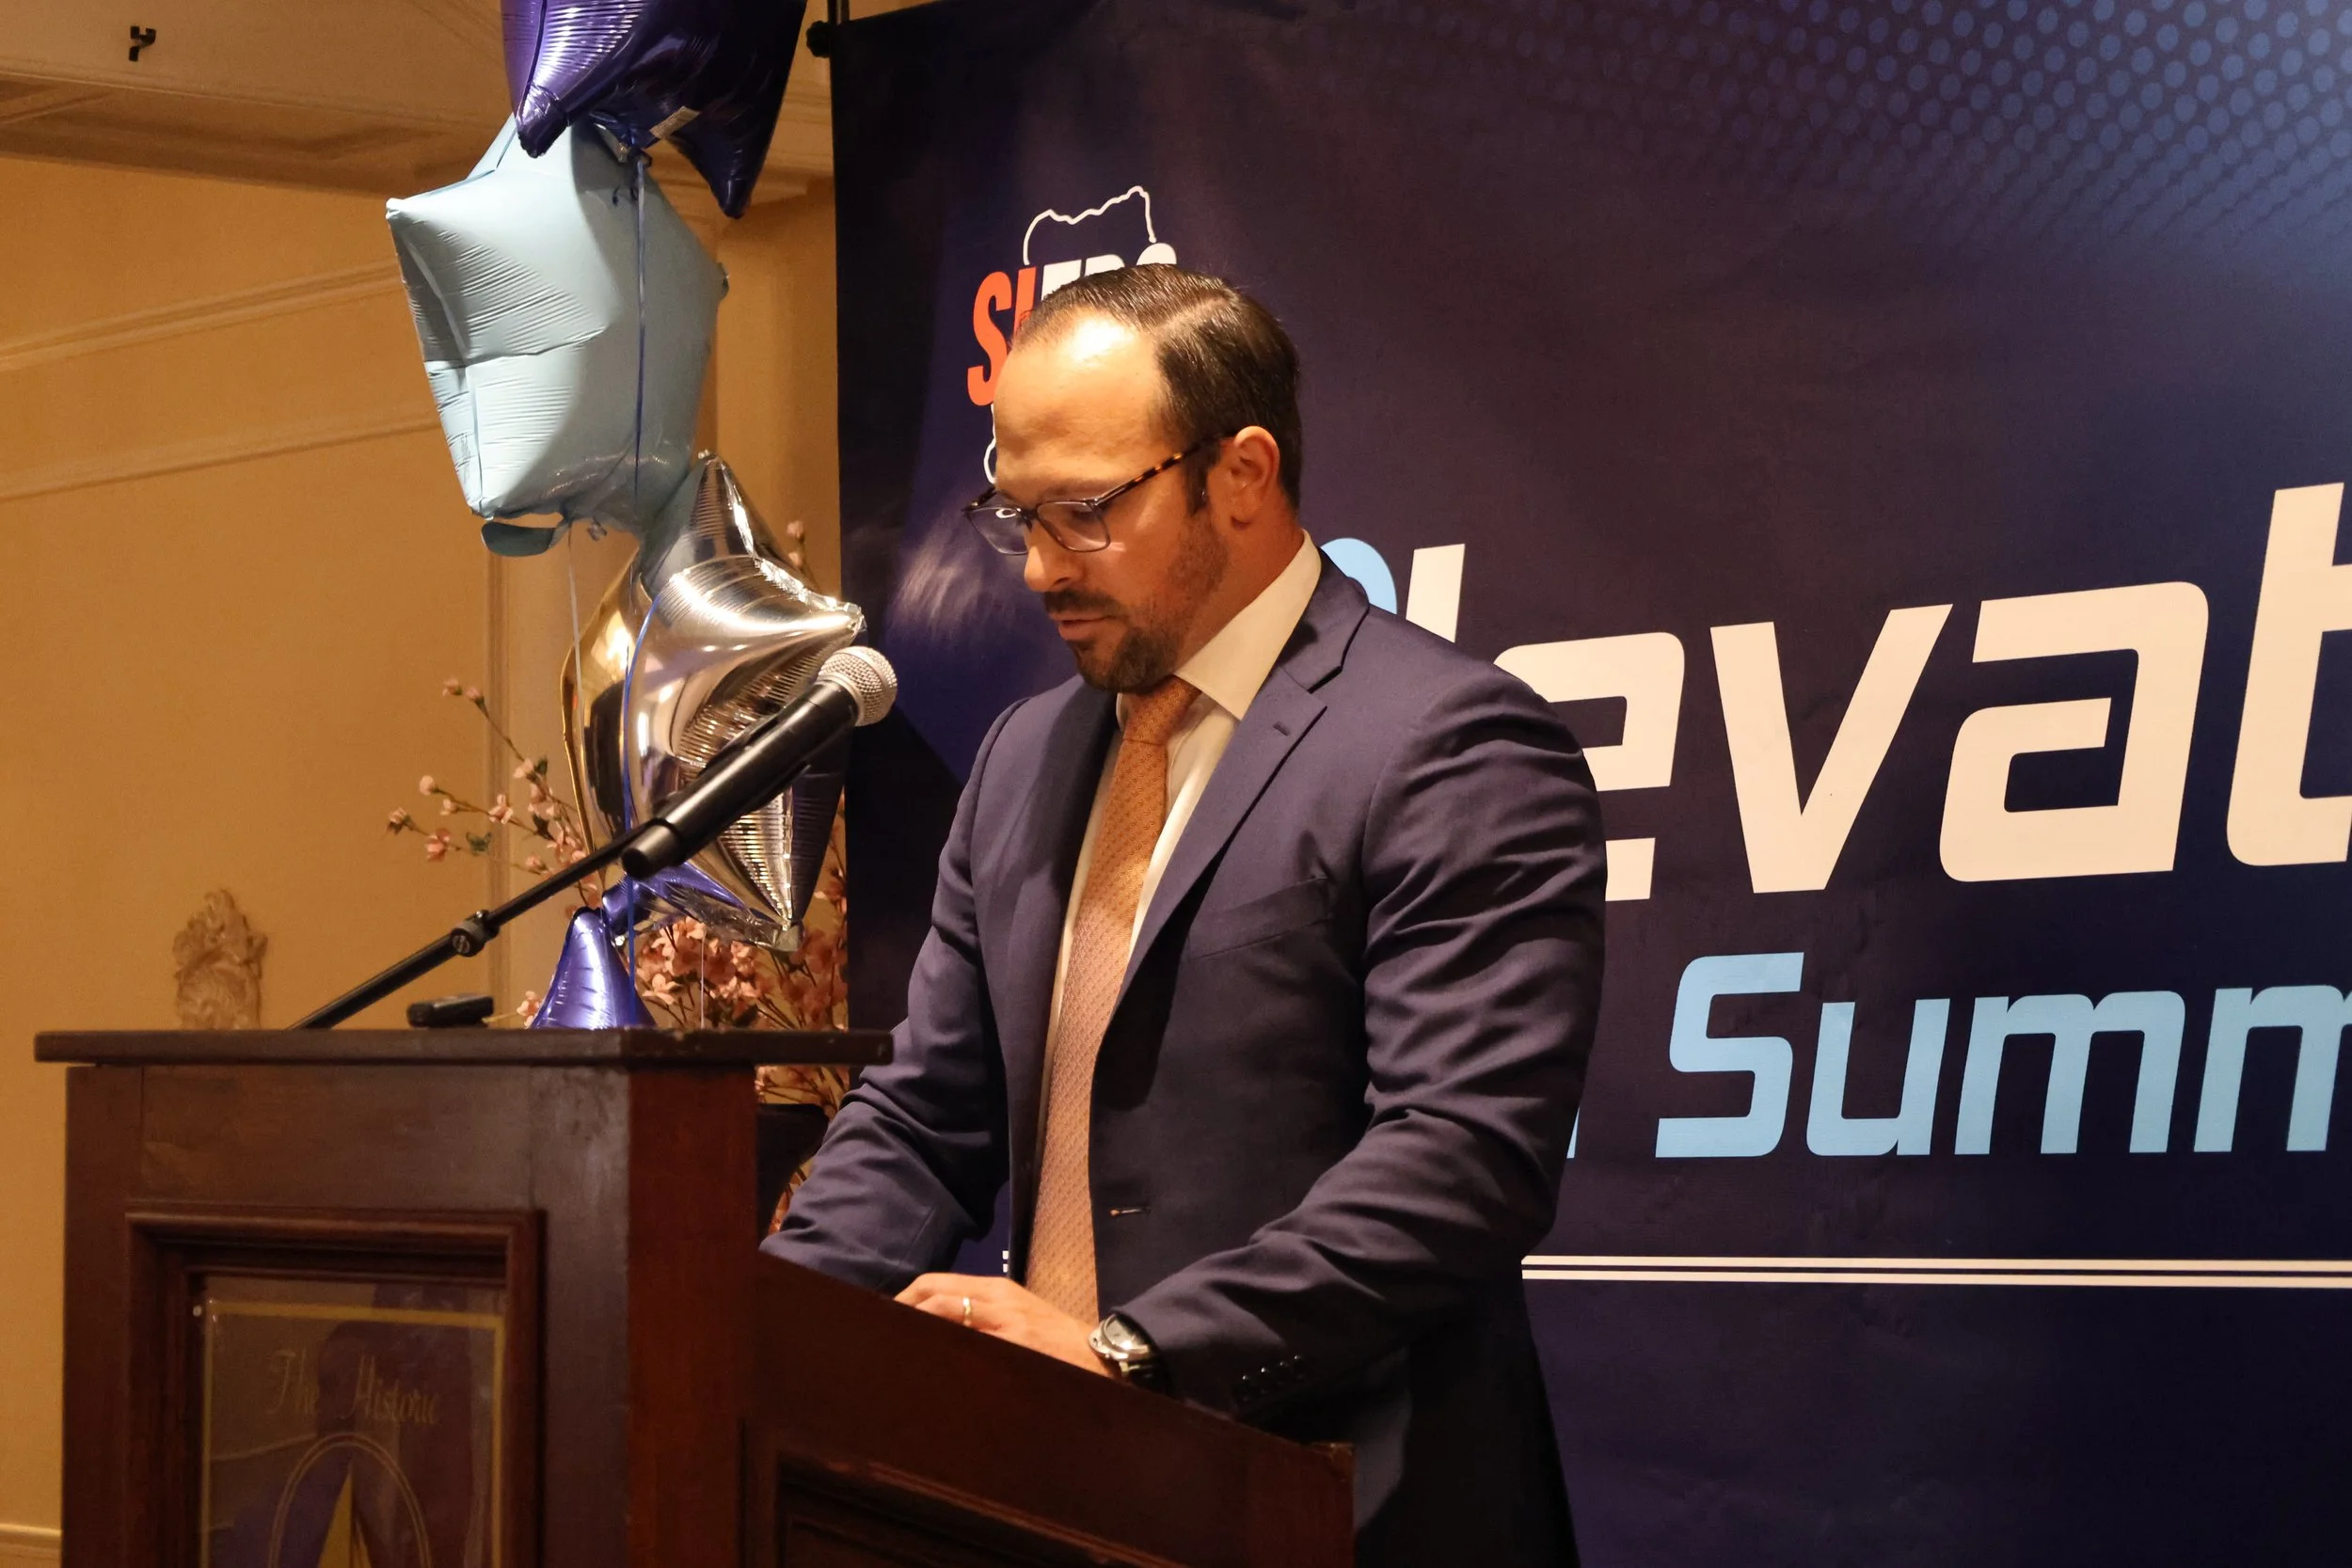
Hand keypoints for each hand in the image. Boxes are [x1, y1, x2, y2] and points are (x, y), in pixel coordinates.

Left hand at [896, 1273, 1108, 1375]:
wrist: (1099, 1358)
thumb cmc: (1056, 1344)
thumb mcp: (1018, 1320)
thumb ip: (982, 1320)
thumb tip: (934, 1332)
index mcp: (996, 1288)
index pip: (935, 1283)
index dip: (904, 1299)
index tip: (882, 1319)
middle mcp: (996, 1297)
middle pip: (932, 1291)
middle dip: (900, 1308)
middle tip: (877, 1332)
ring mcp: (1004, 1319)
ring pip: (943, 1310)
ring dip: (913, 1325)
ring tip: (891, 1347)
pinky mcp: (1015, 1342)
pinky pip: (967, 1340)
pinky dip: (941, 1348)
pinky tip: (926, 1365)